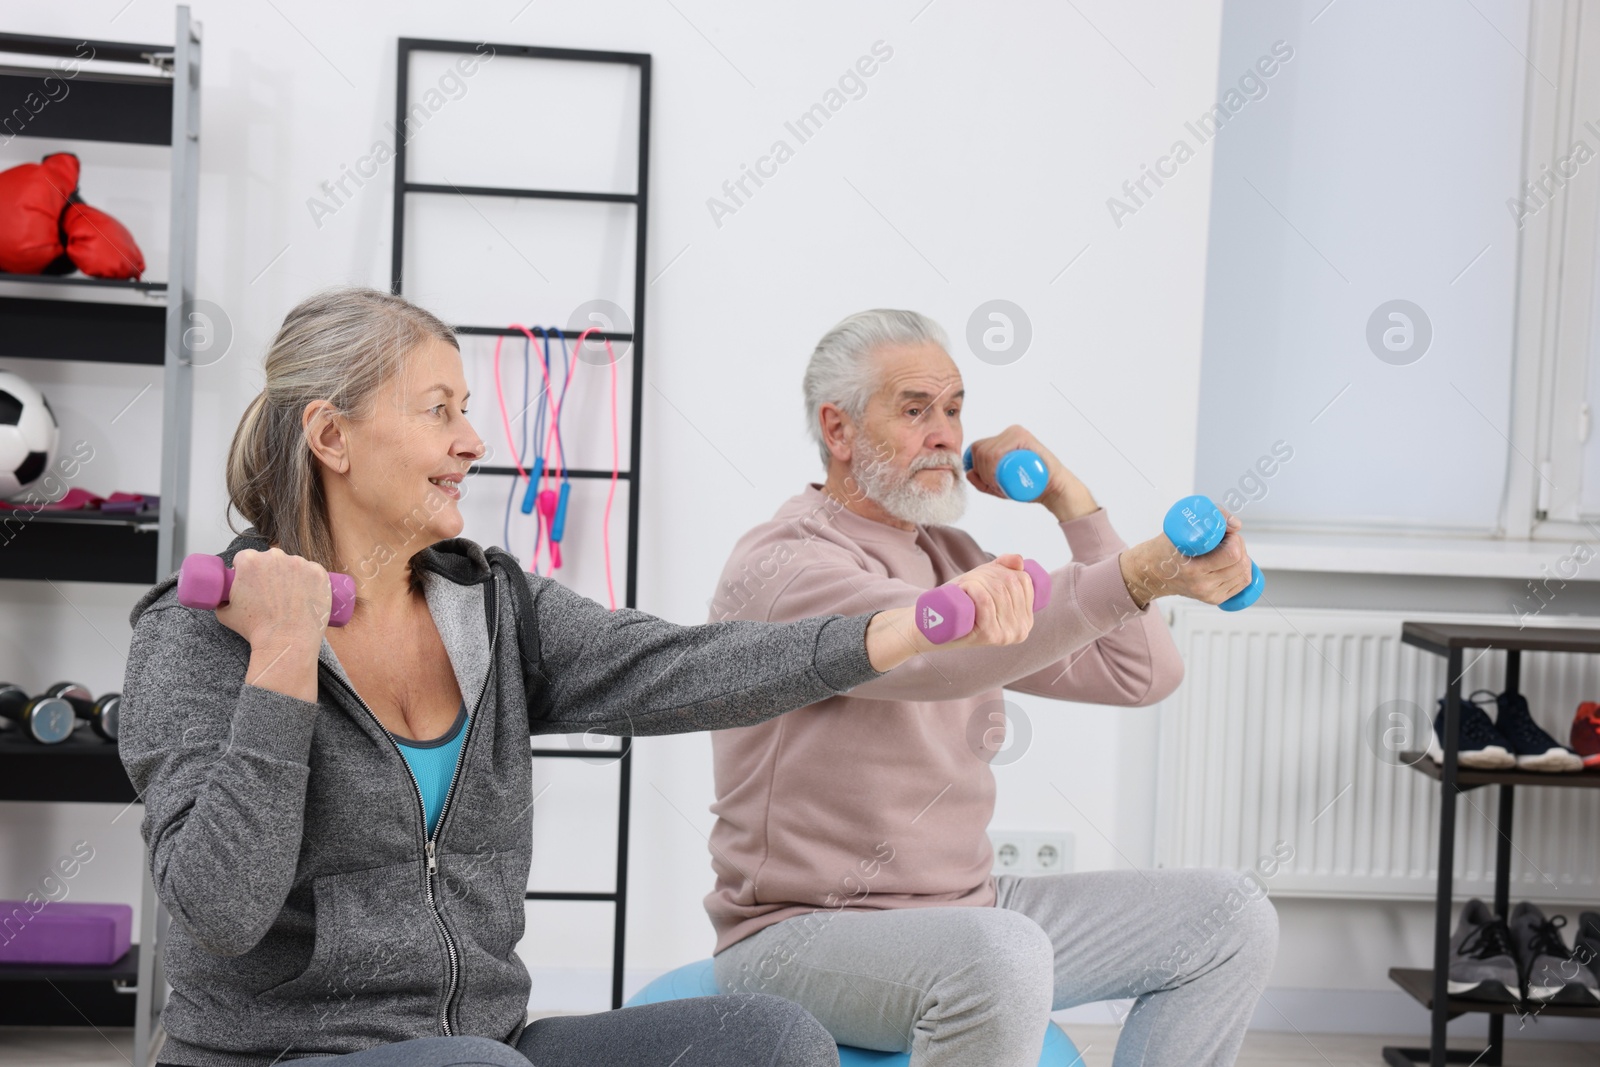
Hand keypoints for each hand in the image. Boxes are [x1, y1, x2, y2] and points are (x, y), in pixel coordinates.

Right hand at [215, 547, 334, 650]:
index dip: (248, 570)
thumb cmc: (255, 629)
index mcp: (249, 561)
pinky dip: (311, 580)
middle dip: (270, 572)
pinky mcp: (318, 572)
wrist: (285, 641)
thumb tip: (222, 595)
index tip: (253, 581)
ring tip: (291, 599)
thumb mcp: (225, 613)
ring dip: (292, 576)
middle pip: (271, 559)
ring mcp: (299, 563)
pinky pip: (314, 571)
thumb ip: (222, 598)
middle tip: (273, 594)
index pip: (246, 558)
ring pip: (293, 564)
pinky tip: (307, 595)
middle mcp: (274, 556)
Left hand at [865, 554, 1036, 670]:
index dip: (1002, 569)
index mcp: (1025, 619)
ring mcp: (1006, 635)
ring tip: (963, 588)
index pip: (1023, 580)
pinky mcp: (989, 636)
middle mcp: (1021, 630)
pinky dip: (973, 588)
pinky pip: (986, 601)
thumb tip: (1019, 559)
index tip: (982, 575)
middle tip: (968, 581)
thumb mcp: (984, 583)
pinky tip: (963, 590)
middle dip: (986, 573)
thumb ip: (1003, 569)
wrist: (929, 626)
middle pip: (1010, 583)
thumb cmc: (958, 603)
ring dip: (976, 579)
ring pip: (996, 589)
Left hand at [964, 424, 1097, 521]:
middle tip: (994, 486)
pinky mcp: (1022, 437)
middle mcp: (1007, 433)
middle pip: (979, 450)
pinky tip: (999, 480)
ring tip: (999, 485)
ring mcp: (1015, 433)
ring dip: (986, 473)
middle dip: (981, 472)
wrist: (1054, 489)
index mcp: (1001, 440)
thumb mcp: (1000, 487)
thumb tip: (968, 472)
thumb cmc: (1030, 486)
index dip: (975, 468)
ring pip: (986, 452)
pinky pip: (996, 452)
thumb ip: (983, 482)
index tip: (986, 483)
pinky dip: (991, 468)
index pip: (976, 449)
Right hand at [1118, 508, 1255, 609]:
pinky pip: (1241, 584)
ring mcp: (1209, 594)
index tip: (1225, 533)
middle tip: (1227, 539)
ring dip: (1242, 558)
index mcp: (1193, 568)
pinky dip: (1241, 571)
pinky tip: (1230, 563)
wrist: (1152, 574)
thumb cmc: (1166, 549)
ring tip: (1227, 550)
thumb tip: (1236, 525)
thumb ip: (1212, 518)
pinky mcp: (1214, 599)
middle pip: (1241, 564)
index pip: (1232, 554)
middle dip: (1239, 546)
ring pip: (1244, 575)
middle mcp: (1202, 585)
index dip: (1234, 539)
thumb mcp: (1181, 527)